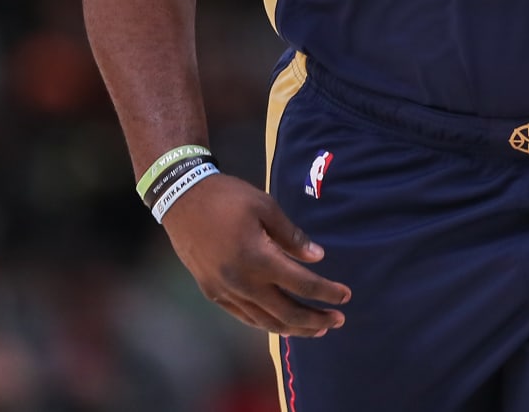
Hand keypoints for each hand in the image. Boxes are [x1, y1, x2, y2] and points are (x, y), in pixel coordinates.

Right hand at [160, 171, 350, 336]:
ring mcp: (225, 291)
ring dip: (294, 328)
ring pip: (265, 321)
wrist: (182, 200)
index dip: (327, 292)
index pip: (302, 284)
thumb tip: (317, 258)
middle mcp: (242, 282)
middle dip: (316, 319)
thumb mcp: (265, 207)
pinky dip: (267, 324)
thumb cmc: (228, 198)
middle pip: (287, 312)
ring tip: (316, 329)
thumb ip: (292, 236)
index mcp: (259, 259)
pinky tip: (280, 324)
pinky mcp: (213, 292)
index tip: (346, 296)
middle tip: (339, 320)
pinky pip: (245, 317)